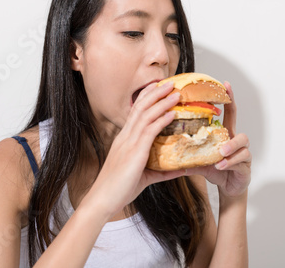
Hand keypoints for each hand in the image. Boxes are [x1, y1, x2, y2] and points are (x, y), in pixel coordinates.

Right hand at [81, 82, 184, 218]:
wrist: (103, 200)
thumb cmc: (119, 189)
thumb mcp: (145, 177)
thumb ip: (163, 171)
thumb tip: (182, 168)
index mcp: (124, 140)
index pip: (135, 112)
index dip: (146, 98)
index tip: (158, 87)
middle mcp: (125, 137)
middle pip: (140, 107)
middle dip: (155, 93)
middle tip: (169, 83)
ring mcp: (129, 143)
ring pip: (146, 115)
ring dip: (162, 102)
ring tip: (175, 92)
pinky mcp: (134, 152)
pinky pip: (149, 131)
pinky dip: (161, 120)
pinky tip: (171, 113)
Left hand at [186, 81, 251, 197]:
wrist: (228, 188)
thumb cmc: (216, 169)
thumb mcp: (200, 159)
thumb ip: (188, 152)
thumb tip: (166, 145)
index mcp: (225, 135)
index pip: (229, 113)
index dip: (228, 98)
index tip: (225, 84)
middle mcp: (236, 142)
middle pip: (241, 130)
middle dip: (233, 127)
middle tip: (220, 136)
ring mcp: (244, 154)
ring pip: (243, 145)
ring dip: (230, 147)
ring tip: (220, 153)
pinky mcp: (246, 167)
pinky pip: (241, 161)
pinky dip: (229, 162)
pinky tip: (219, 165)